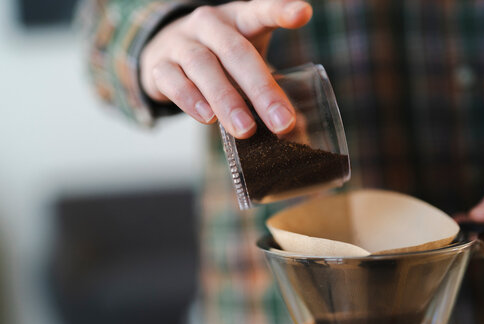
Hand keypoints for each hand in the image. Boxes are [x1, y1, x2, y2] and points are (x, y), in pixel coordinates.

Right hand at [140, 0, 311, 137]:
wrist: (165, 53)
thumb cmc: (218, 60)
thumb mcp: (244, 61)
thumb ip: (266, 86)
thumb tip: (295, 126)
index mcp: (238, 19)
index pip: (260, 11)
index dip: (280, 11)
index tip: (302, 14)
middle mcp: (209, 24)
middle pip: (235, 51)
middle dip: (261, 89)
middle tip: (281, 121)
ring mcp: (181, 42)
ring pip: (202, 65)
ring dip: (226, 100)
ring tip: (245, 129)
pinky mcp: (159, 64)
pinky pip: (172, 79)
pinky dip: (190, 99)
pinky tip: (207, 118)